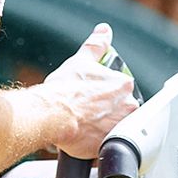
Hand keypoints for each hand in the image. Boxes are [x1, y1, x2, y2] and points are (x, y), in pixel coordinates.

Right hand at [44, 23, 138, 158]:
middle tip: (87, 111)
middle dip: (106, 111)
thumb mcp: (81, 60)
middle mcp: (128, 106)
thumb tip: (104, 30)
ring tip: (85, 124)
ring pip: (115, 128)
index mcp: (123, 85)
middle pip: (121, 110)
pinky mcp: (108, 146)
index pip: (121, 90)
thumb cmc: (63, 89)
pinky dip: (96, 142)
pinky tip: (84, 137)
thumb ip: (97, 45)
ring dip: (103, 127)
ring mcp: (120, 128)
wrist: (50, 114)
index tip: (93, 97)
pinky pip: (105, 145)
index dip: (105, 94)